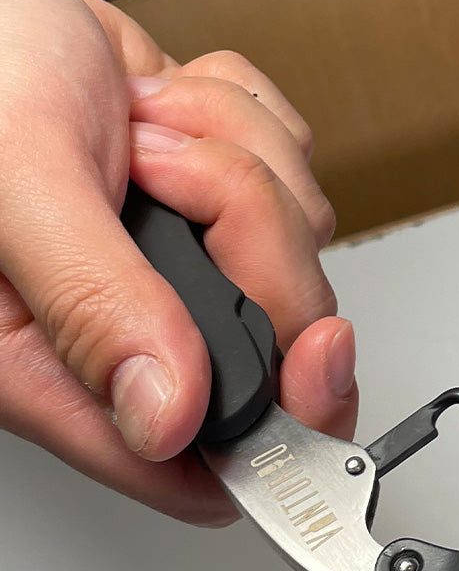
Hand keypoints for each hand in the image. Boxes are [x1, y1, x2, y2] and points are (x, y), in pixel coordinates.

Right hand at [0, 0, 355, 524]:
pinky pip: (296, 175)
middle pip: (283, 340)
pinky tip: (170, 105)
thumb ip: (91, 308)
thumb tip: (165, 418)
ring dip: (242, 158)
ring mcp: (189, 264)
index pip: (207, 465)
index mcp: (63, 367)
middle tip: (168, 170)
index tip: (317, 351)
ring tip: (142, 125)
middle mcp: (136, 329)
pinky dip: (250, 121)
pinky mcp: (220, 204)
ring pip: (300, 248)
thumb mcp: (15, 188)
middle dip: (255, 235)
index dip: (286, 428)